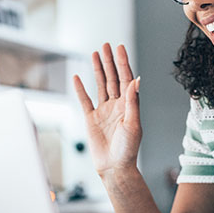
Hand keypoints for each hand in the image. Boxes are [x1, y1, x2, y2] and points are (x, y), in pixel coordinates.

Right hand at [73, 43, 140, 174]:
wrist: (114, 167)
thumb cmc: (128, 149)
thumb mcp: (133, 124)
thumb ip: (132, 102)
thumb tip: (136, 80)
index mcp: (128, 105)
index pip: (126, 79)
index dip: (123, 63)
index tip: (119, 47)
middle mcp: (116, 106)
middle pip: (113, 78)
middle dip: (109, 61)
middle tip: (106, 45)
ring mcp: (103, 111)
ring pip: (100, 85)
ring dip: (98, 69)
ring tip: (95, 53)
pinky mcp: (91, 119)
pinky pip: (84, 100)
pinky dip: (80, 88)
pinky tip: (78, 76)